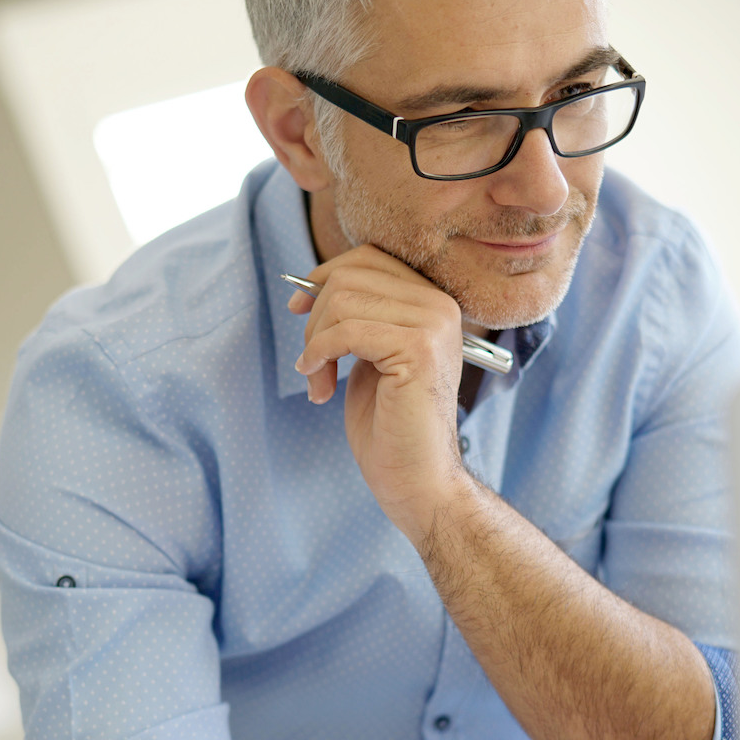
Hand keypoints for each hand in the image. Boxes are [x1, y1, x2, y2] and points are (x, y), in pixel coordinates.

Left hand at [289, 246, 472, 542]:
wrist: (417, 480)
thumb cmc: (390, 426)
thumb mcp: (371, 356)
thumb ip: (358, 316)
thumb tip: (314, 284)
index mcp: (433, 303)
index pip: (369, 259)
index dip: (325, 277)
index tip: (298, 310)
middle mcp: (441, 306)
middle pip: (351, 274)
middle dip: (315, 316)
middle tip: (310, 361)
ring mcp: (433, 324)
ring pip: (343, 300)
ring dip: (315, 342)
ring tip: (318, 380)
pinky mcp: (418, 349)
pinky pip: (346, 330)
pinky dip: (319, 354)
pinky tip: (317, 383)